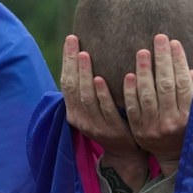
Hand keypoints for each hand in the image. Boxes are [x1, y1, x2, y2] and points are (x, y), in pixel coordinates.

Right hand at [60, 35, 142, 160]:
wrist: (125, 153)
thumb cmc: (110, 123)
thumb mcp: (94, 108)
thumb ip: (89, 88)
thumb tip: (89, 55)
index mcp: (73, 112)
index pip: (66, 82)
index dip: (67, 60)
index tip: (70, 39)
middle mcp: (80, 119)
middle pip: (73, 87)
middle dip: (72, 63)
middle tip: (75, 42)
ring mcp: (95, 126)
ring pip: (86, 98)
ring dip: (84, 75)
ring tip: (85, 55)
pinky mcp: (112, 131)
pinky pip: (106, 110)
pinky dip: (102, 94)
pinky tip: (102, 78)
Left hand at [124, 35, 192, 176]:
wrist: (175, 155)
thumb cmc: (189, 125)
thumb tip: (187, 69)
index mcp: (190, 114)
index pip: (183, 82)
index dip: (178, 61)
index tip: (174, 42)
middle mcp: (173, 121)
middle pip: (166, 85)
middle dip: (162, 59)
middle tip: (159, 38)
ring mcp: (154, 127)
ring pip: (147, 95)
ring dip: (144, 71)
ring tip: (142, 51)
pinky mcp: (139, 131)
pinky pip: (133, 108)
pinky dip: (130, 91)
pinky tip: (129, 74)